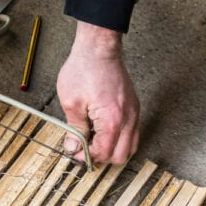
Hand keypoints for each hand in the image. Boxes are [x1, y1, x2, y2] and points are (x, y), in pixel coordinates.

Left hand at [57, 22, 139, 164]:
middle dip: (101, 156)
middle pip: (121, 155)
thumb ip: (75, 129)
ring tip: (92, 140)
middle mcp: (128, 118)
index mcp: (112, 119)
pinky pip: (130, 133)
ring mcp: (134, 112)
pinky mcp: (133, 107)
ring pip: (129, 146)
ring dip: (111, 148)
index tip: (74, 153)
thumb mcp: (71, 102)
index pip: (104, 152)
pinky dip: (117, 138)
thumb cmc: (84, 69)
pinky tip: (100, 130)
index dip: (87, 157)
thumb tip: (74, 148)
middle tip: (83, 149)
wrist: (99, 48)